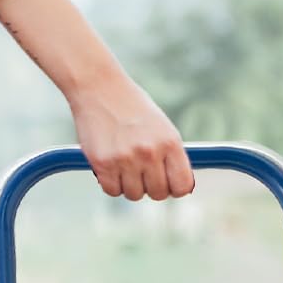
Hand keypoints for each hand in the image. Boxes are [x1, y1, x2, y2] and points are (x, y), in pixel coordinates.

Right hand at [68, 73, 194, 202]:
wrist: (100, 87)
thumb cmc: (132, 107)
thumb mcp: (160, 127)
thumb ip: (170, 156)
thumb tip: (178, 188)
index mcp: (170, 142)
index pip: (182, 185)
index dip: (175, 188)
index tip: (167, 183)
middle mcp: (150, 152)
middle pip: (158, 193)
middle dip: (150, 186)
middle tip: (141, 171)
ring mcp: (126, 159)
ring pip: (134, 194)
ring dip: (129, 184)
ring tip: (124, 163)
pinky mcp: (103, 164)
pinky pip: (112, 190)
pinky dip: (111, 182)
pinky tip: (110, 164)